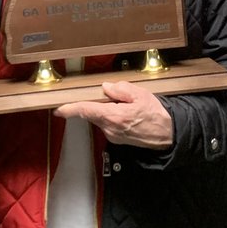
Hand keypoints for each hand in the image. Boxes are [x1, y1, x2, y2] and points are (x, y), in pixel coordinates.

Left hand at [54, 80, 173, 148]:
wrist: (168, 135)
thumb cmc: (156, 115)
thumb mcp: (140, 95)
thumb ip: (121, 89)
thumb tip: (106, 88)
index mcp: (113, 116)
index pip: (86, 111)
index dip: (70, 109)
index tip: (59, 109)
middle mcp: (109, 129)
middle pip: (93, 113)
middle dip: (98, 103)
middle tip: (116, 97)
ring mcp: (113, 136)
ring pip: (101, 118)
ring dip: (108, 110)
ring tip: (128, 106)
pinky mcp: (117, 139)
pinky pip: (109, 124)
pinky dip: (113, 117)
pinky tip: (128, 114)